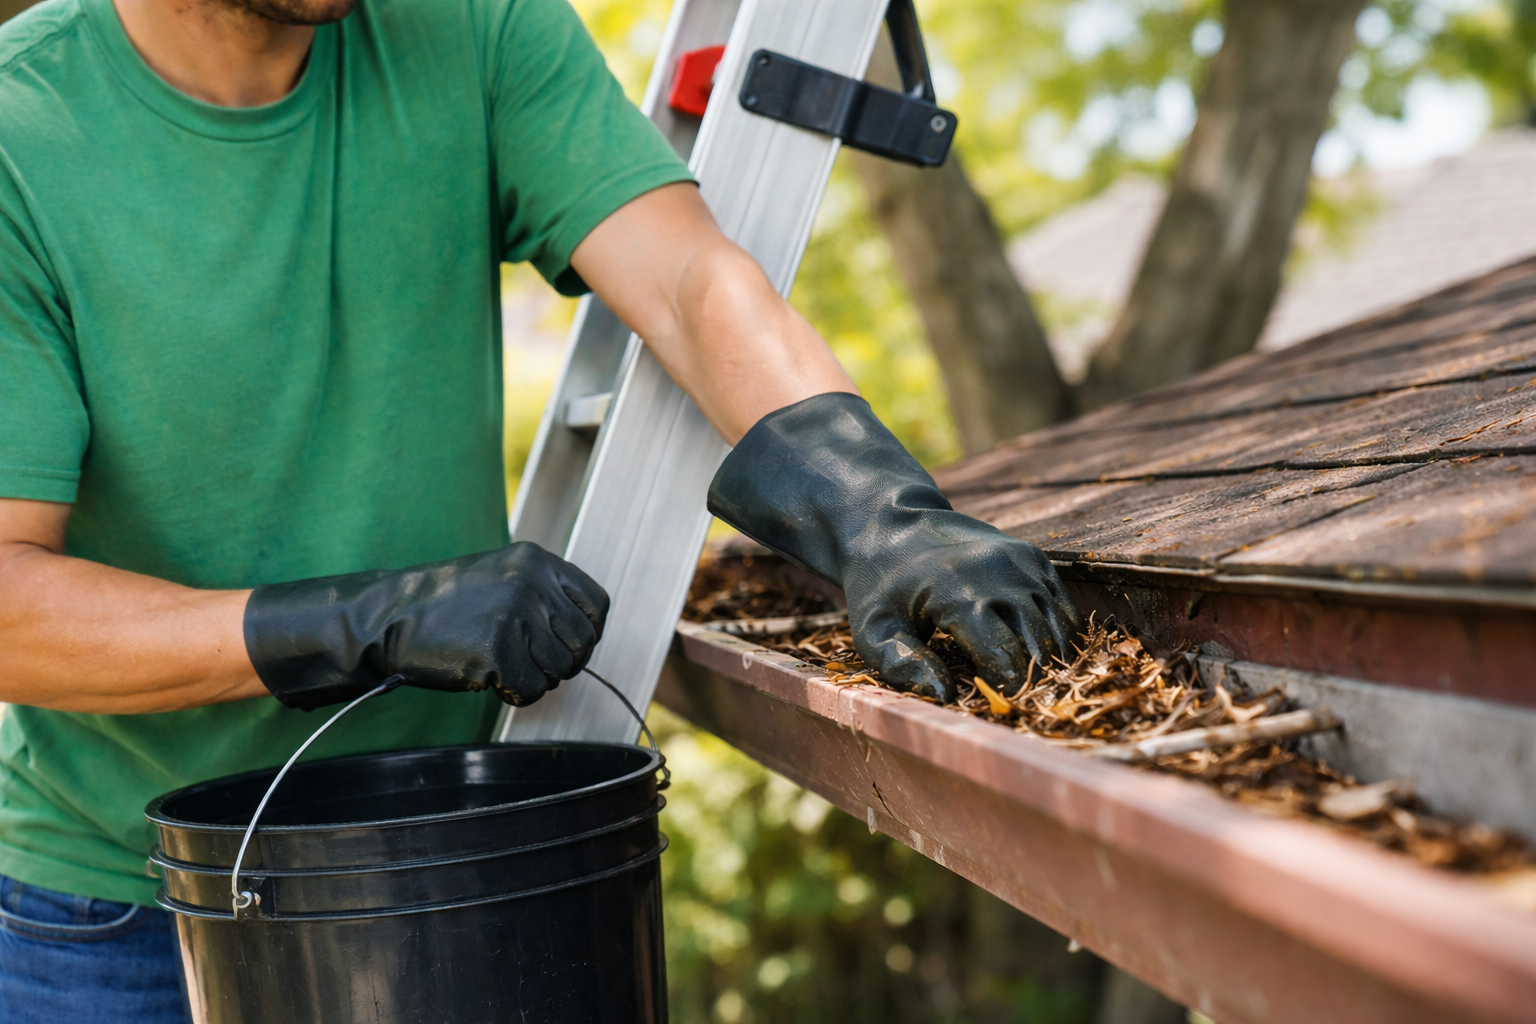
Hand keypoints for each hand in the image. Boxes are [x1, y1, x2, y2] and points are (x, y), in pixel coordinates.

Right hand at [244, 543, 607, 709]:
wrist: (388, 617)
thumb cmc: (448, 606)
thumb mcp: (504, 578)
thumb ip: (545, 595)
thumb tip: (588, 635)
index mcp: (536, 561)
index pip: (598, 605)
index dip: (588, 634)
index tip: (566, 647)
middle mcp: (530, 582)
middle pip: (583, 642)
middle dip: (562, 663)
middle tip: (529, 665)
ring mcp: (514, 614)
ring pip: (560, 670)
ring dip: (536, 679)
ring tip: (503, 666)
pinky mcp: (496, 648)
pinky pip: (531, 689)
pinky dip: (515, 694)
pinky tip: (490, 678)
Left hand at [707, 393, 1080, 701]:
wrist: (892, 521)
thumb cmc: (879, 584)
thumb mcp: (874, 628)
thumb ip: (903, 664)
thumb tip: (946, 697)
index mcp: (960, 594)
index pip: (1007, 660)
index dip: (1008, 693)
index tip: (1000, 711)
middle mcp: (1001, 574)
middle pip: (1041, 647)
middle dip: (1037, 683)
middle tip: (1026, 709)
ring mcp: (1022, 563)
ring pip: (1060, 628)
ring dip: (1056, 663)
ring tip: (1039, 691)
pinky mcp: (1033, 558)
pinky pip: (1063, 607)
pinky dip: (1061, 637)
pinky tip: (1043, 659)